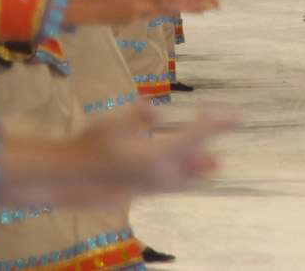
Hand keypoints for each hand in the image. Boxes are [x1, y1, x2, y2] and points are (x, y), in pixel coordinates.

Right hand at [0, 106, 239, 207]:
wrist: (69, 178)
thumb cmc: (88, 145)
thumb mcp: (112, 122)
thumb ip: (138, 114)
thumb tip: (157, 113)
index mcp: (156, 155)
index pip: (196, 137)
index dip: (217, 125)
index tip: (236, 116)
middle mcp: (158, 173)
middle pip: (194, 158)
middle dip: (211, 145)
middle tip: (234, 129)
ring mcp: (149, 185)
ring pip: (184, 176)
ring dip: (199, 166)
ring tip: (216, 164)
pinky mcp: (140, 190)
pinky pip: (170, 183)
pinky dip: (182, 175)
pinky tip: (182, 173)